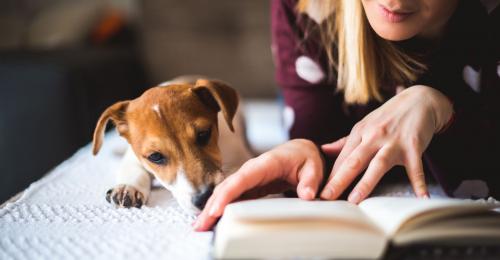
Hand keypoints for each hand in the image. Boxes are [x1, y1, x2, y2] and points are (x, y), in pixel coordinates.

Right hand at [194, 139, 323, 230]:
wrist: (300, 151)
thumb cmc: (306, 158)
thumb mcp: (314, 167)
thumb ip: (310, 181)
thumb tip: (306, 195)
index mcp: (266, 164)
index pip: (243, 179)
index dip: (228, 194)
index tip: (216, 210)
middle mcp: (251, 170)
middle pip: (227, 187)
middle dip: (212, 206)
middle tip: (200, 226)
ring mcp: (247, 178)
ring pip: (225, 193)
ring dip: (211, 209)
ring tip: (199, 227)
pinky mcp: (247, 186)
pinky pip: (231, 197)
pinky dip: (220, 208)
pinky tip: (212, 221)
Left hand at [320, 85, 453, 202]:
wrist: (420, 100)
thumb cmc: (389, 117)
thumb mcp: (365, 125)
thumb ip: (345, 142)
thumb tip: (323, 150)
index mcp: (360, 133)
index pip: (342, 158)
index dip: (330, 175)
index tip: (320, 191)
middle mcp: (374, 137)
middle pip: (354, 161)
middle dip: (338, 180)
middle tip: (326, 197)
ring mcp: (394, 142)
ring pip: (378, 164)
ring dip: (366, 183)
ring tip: (354, 200)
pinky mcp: (414, 146)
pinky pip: (416, 168)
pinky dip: (419, 183)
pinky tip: (420, 198)